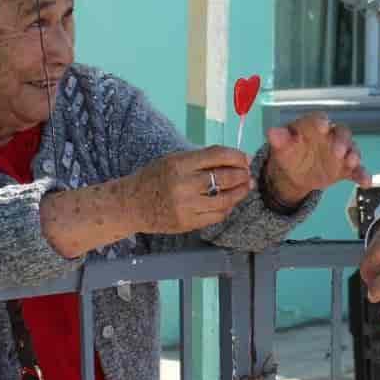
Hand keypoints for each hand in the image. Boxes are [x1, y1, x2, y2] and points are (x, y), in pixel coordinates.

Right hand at [125, 147, 251, 234]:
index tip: (245, 158)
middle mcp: (184, 185)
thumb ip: (201, 159)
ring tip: (245, 187)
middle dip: (242, 175)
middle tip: (248, 174)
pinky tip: (229, 203)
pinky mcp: (187, 223)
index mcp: (180, 164)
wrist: (131, 205)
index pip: (218, 155)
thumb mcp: (173, 160)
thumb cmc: (154, 178)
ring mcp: (186, 207)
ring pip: (225, 199)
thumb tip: (235, 158)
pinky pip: (216, 216)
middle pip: (225, 178)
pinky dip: (226, 208)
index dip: (237, 156)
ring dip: (240, 193)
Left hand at [263, 113, 369, 206]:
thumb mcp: (280, 147)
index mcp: (312, 126)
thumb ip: (278, 139)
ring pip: (352, 149)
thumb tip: (272, 132)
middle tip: (339, 152)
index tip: (323, 126)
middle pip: (341, 132)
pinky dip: (362, 174)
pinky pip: (357, 170)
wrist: (293, 174)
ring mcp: (340, 152)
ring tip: (352, 163)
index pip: (318, 119)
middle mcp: (330, 136)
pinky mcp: (345, 168)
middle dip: (342, 140)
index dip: (321, 122)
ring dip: (354, 155)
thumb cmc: (288, 153)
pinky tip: (366, 182)